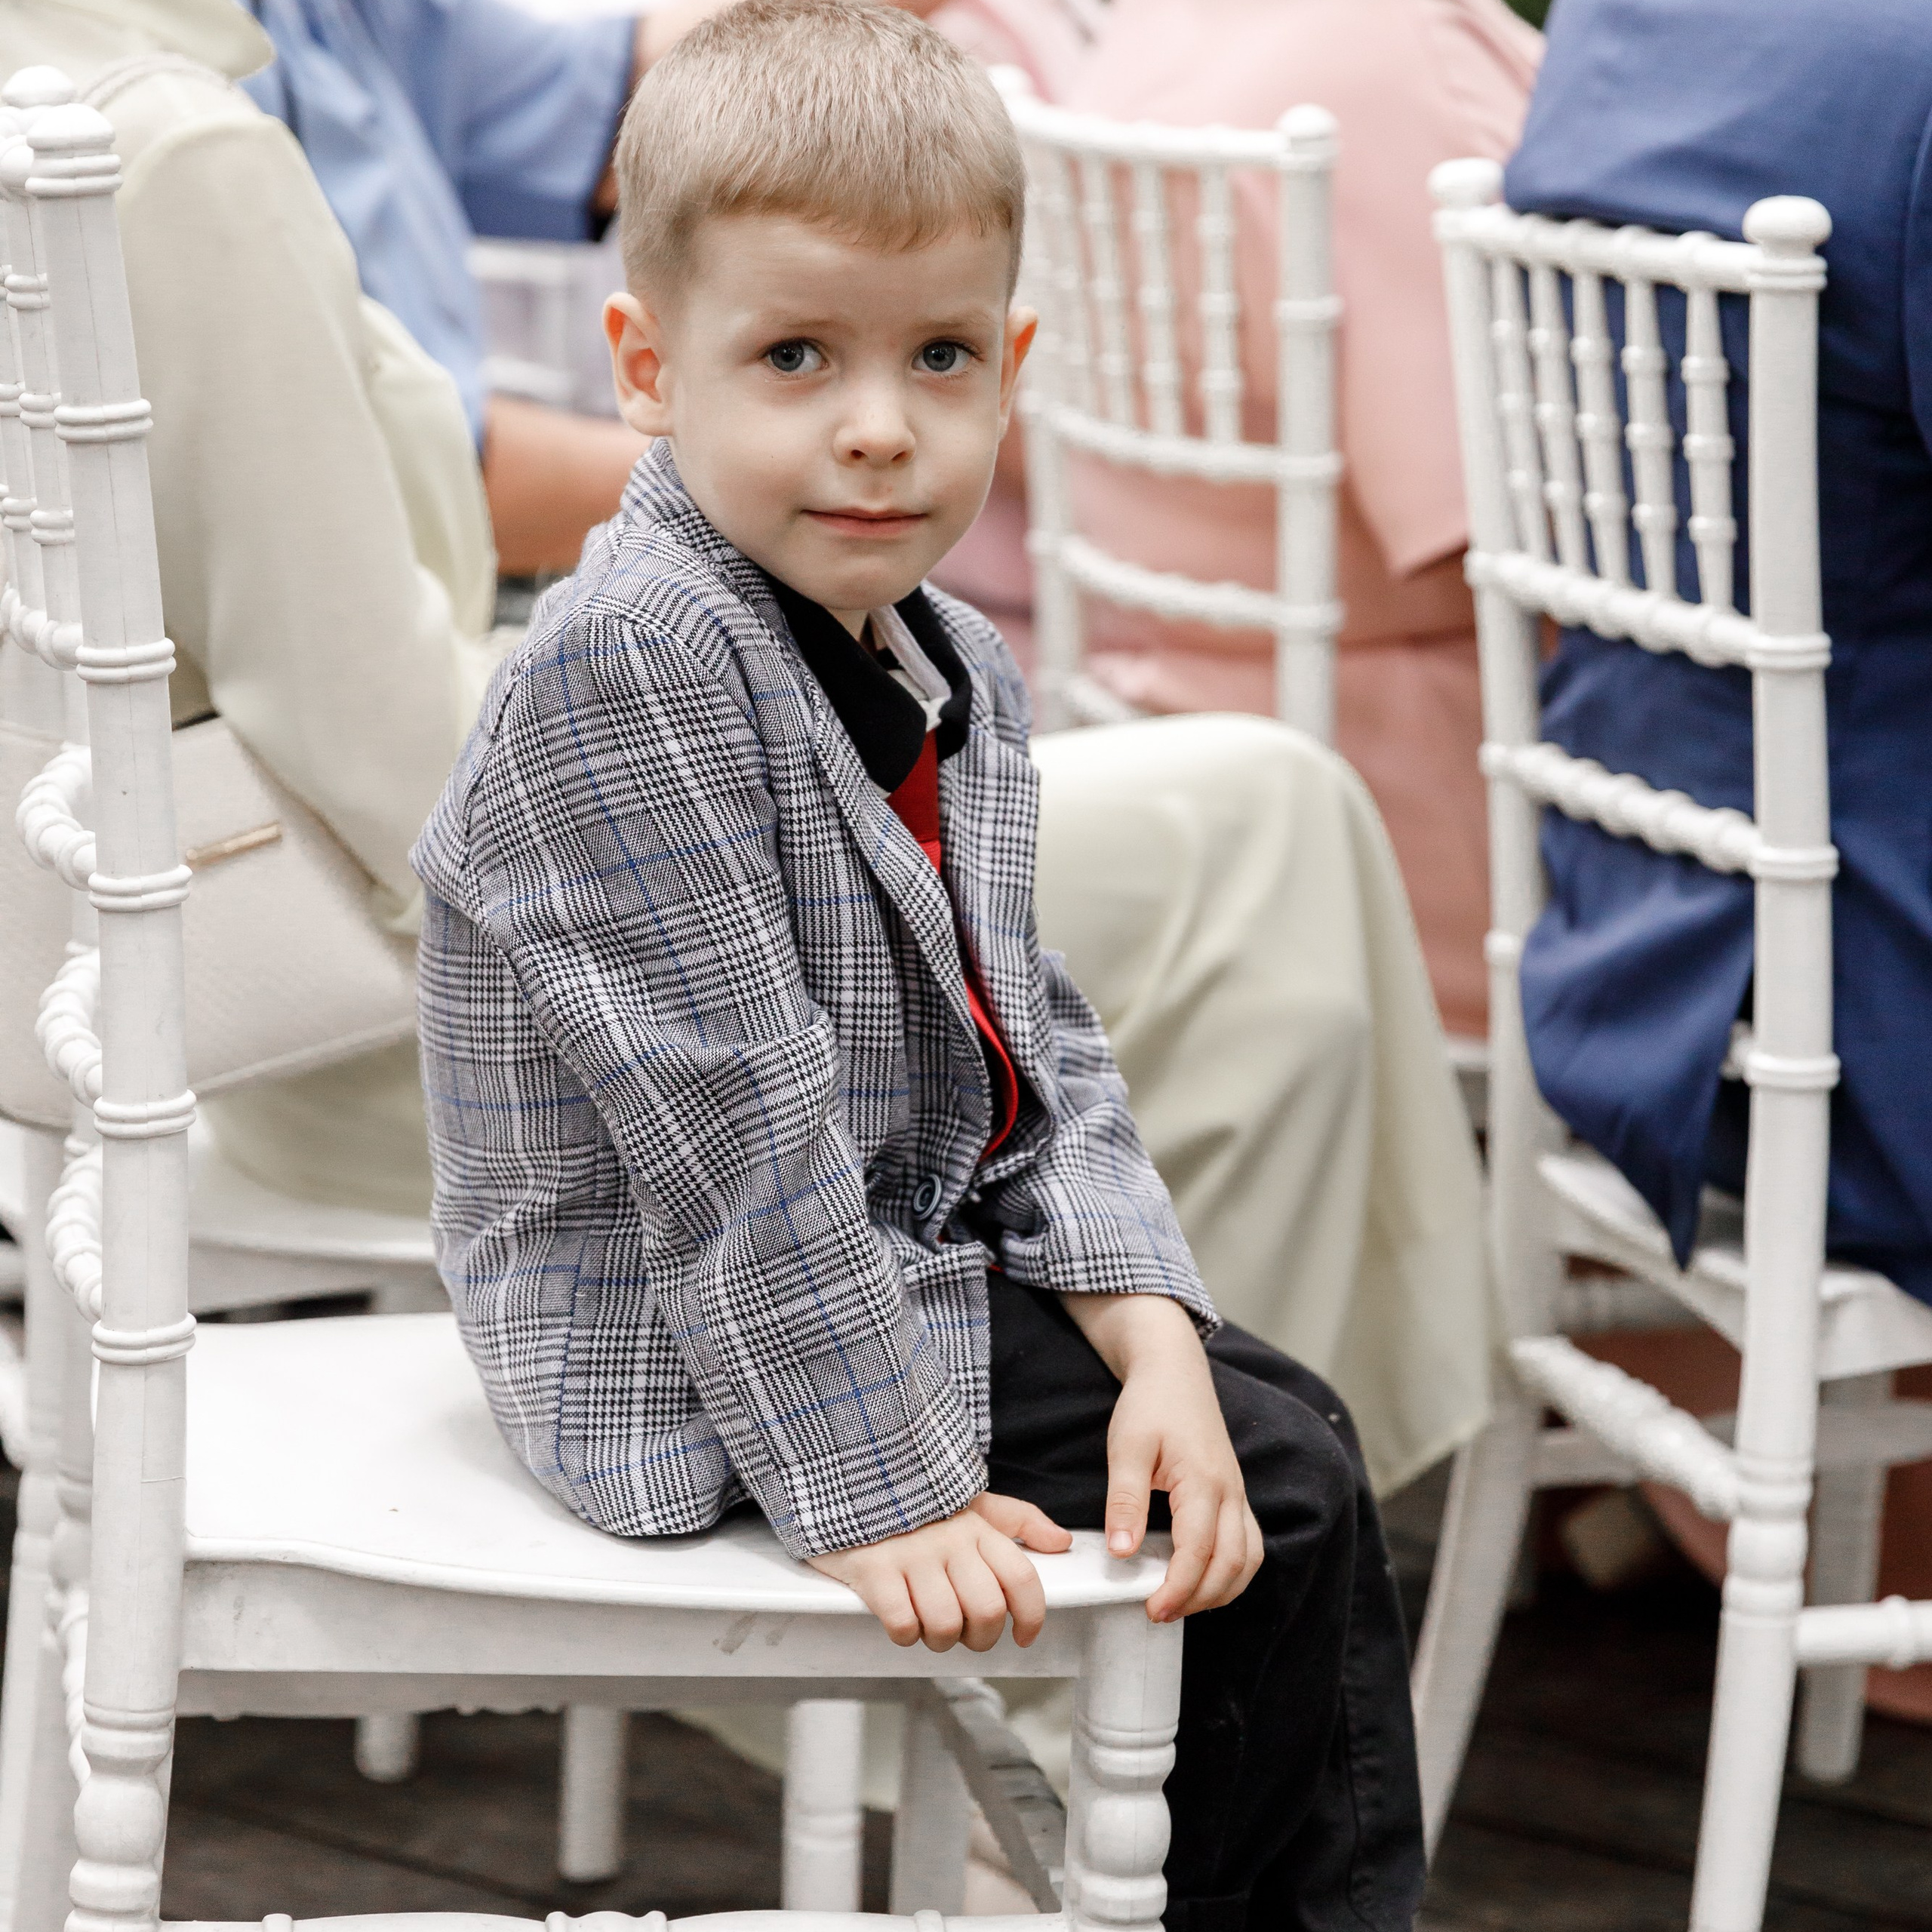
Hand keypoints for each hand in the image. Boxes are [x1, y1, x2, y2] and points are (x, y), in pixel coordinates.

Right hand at [808, 1492, 1071, 1650]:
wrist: (850, 1474)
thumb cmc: (915, 1498)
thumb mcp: (971, 1501)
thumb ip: (1019, 1520)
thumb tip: (1061, 1541)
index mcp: (977, 1525)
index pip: (1022, 1579)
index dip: (1032, 1617)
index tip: (1024, 1636)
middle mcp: (949, 1540)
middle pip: (986, 1612)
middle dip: (980, 1638)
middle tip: (966, 1632)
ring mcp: (910, 1554)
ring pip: (945, 1625)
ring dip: (938, 1639)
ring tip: (928, 1623)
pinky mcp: (873, 1570)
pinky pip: (902, 1625)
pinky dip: (904, 1632)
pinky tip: (900, 1614)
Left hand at [1060, 1295, 1263, 1623]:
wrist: (1175, 1370)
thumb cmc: (1150, 1404)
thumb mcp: (1127, 1446)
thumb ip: (1125, 1500)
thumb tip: (1121, 1552)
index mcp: (1204, 1481)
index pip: (1198, 1552)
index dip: (1177, 1588)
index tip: (1151, 1609)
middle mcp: (1231, 1492)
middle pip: (1231, 1565)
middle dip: (1199, 1598)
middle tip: (1159, 1612)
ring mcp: (1238, 1494)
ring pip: (1248, 1560)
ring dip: (1221, 1591)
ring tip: (1181, 1603)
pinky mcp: (1235, 1494)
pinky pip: (1248, 1545)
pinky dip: (1233, 1572)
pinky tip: (1203, 1579)